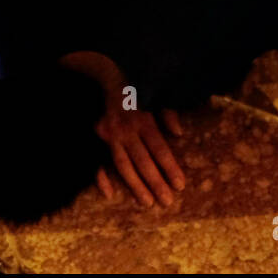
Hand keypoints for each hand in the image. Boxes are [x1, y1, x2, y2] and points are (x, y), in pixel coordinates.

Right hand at [57, 50, 187, 206]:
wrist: (105, 75)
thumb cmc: (136, 88)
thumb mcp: (155, 95)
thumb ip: (167, 113)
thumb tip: (179, 134)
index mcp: (143, 120)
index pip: (159, 149)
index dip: (170, 167)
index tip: (180, 185)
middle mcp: (126, 130)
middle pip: (143, 161)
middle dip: (156, 182)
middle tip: (167, 201)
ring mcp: (109, 136)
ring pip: (123, 165)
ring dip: (135, 186)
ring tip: (147, 202)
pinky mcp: (96, 138)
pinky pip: (97, 162)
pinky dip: (102, 178)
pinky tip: (110, 194)